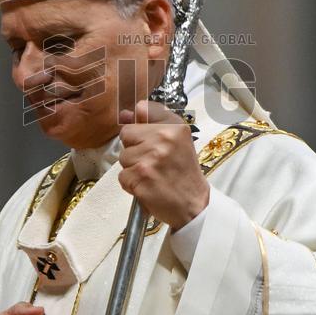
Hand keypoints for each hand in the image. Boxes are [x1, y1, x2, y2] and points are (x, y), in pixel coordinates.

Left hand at [118, 100, 209, 230]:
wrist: (193, 204)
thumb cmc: (183, 172)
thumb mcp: (178, 141)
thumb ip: (153, 123)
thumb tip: (126, 113)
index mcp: (174, 126)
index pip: (142, 109)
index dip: (141, 126)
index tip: (149, 137)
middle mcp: (163, 138)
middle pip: (127, 134)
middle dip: (135, 148)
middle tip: (154, 161)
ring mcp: (150, 158)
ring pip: (123, 156)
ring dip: (133, 168)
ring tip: (152, 175)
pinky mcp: (140, 177)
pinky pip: (122, 176)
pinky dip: (131, 184)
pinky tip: (147, 186)